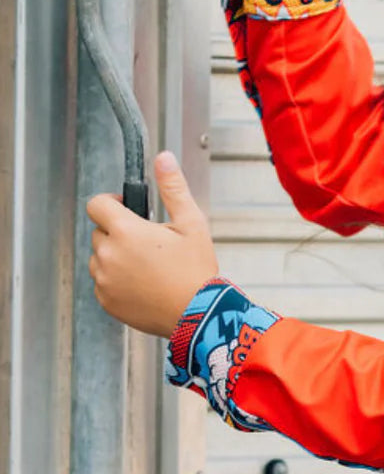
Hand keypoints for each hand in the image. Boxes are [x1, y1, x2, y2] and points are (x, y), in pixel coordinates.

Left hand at [87, 152, 220, 336]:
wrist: (196, 315)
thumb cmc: (196, 270)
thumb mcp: (191, 223)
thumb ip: (173, 188)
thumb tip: (163, 159)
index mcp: (125, 231)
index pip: (96, 204)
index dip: (110, 202)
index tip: (126, 209)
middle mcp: (108, 255)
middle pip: (99, 232)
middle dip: (118, 233)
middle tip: (147, 243)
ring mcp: (104, 280)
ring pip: (99, 258)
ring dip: (115, 257)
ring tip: (146, 266)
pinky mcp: (106, 301)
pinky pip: (103, 283)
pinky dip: (116, 281)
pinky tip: (142, 284)